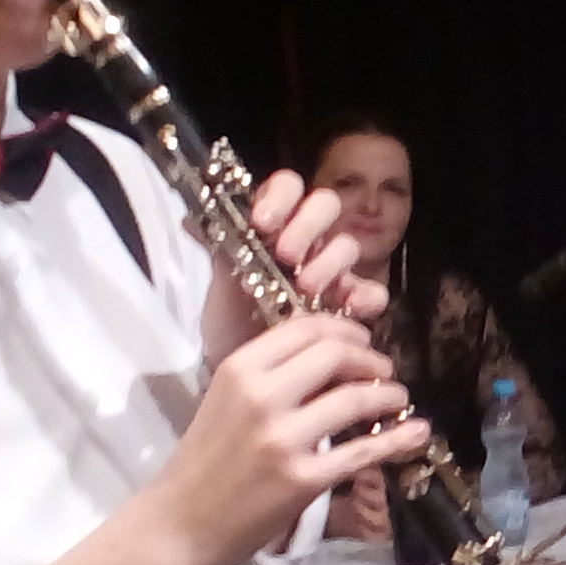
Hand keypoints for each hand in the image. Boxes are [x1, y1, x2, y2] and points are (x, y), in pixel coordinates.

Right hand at [146, 313, 429, 564]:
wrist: (179, 526)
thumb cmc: (201, 462)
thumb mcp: (225, 400)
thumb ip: (271, 375)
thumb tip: (333, 356)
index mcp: (239, 369)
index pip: (306, 327)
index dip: (346, 330)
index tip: (362, 342)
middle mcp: (263, 396)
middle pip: (337, 354)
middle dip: (371, 359)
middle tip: (384, 371)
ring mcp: (284, 439)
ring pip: (356, 398)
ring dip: (388, 394)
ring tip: (397, 399)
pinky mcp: (303, 479)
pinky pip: (364, 451)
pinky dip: (398, 439)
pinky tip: (418, 432)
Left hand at [203, 172, 390, 363]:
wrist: (247, 376)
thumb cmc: (232, 326)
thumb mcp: (219, 293)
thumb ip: (220, 256)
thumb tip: (192, 220)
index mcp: (276, 226)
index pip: (287, 188)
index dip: (280, 197)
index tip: (262, 223)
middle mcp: (309, 241)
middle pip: (325, 205)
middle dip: (307, 225)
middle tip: (287, 255)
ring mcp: (333, 270)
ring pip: (347, 244)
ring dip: (329, 262)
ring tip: (307, 289)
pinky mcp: (352, 304)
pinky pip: (373, 291)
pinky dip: (366, 296)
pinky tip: (352, 307)